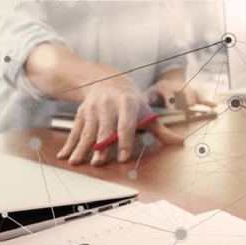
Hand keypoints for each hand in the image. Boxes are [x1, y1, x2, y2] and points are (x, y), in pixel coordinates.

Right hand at [56, 75, 183, 165]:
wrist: (107, 79)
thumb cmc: (131, 101)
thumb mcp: (146, 111)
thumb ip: (161, 130)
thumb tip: (181, 143)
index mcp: (127, 104)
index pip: (126, 125)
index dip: (125, 141)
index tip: (124, 158)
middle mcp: (108, 105)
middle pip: (104, 129)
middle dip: (100, 147)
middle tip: (98, 163)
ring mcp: (93, 108)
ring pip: (86, 130)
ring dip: (81, 148)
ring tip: (77, 163)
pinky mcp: (81, 112)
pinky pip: (74, 130)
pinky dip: (69, 143)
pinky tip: (64, 155)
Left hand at [145, 78, 215, 108]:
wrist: (165, 82)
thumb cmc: (155, 93)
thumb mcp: (148, 94)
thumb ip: (146, 101)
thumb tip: (142, 110)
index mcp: (164, 87)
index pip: (168, 93)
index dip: (170, 101)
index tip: (172, 110)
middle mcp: (177, 87)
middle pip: (184, 90)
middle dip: (188, 97)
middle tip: (191, 105)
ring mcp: (186, 90)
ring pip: (194, 93)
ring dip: (199, 98)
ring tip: (206, 105)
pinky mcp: (192, 94)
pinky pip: (201, 97)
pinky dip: (207, 102)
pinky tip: (214, 106)